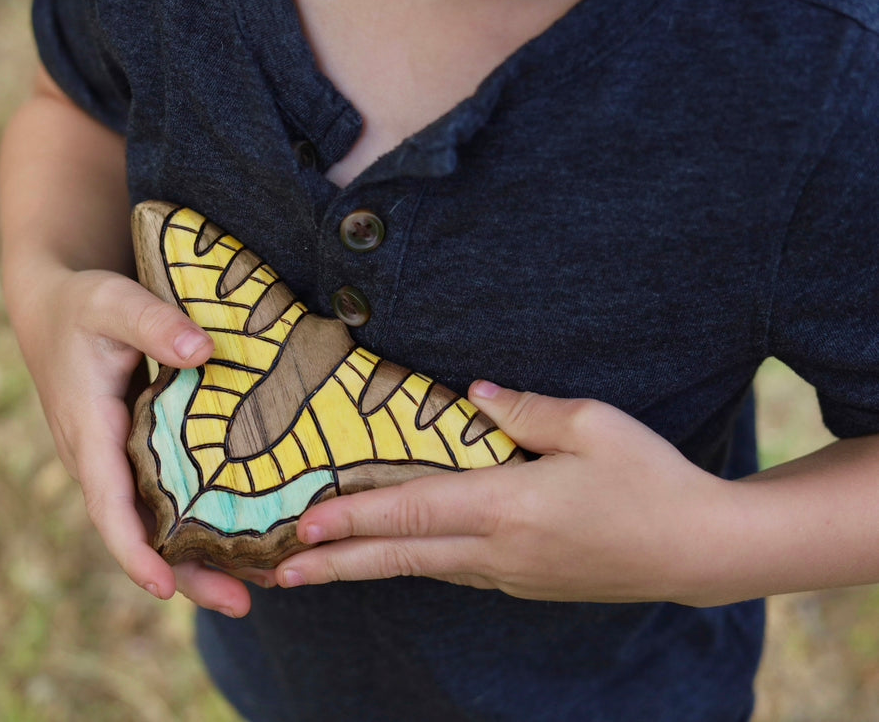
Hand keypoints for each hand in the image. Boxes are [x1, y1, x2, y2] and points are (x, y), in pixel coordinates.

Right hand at [9, 265, 270, 615]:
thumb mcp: (112, 302)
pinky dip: (204, 523)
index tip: (165, 588)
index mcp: (88, 432)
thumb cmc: (82, 304)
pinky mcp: (135, 457)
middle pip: (140, 533)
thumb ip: (153, 323)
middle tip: (242, 604)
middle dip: (187, 576)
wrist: (53, 306)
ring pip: (157, 524)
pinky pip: (167, 501)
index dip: (134, 550)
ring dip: (203, 559)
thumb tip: (203, 350)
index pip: (109, 504)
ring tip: (262, 585)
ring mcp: (117, 463)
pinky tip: (251, 536)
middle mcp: (100, 461)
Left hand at [274, 382, 735, 603]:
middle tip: (276, 572)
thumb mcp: (593, 425)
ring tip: (319, 569)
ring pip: (423, 568)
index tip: (302, 526)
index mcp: (509, 506)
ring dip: (366, 567)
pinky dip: (414, 563)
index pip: (412, 510)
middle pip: (400, 556)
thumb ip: (525, 409)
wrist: (701, 549)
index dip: (353, 518)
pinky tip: (395, 556)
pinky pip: (456, 571)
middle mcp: (499, 549)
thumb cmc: (652, 478)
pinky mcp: (526, 582)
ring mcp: (511, 573)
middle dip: (334, 565)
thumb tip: (473, 394)